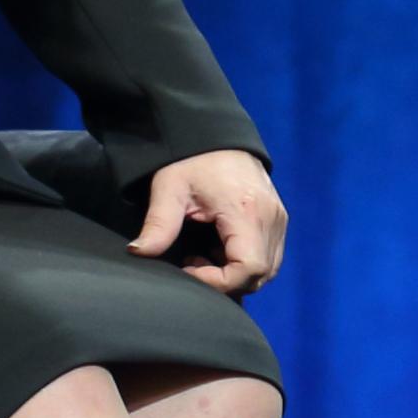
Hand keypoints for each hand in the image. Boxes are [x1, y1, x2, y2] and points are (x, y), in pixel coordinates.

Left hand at [134, 150, 289, 295]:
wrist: (217, 135)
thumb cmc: (192, 159)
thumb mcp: (169, 189)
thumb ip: (158, 224)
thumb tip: (139, 252)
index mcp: (247, 211)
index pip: (248, 269)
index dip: (218, 282)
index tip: (189, 269)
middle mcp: (271, 219)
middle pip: (260, 275)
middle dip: (225, 282)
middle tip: (193, 264)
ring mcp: (278, 219)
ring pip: (267, 270)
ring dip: (235, 275)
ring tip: (204, 256)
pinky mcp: (278, 219)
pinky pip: (269, 256)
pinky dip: (244, 263)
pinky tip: (218, 248)